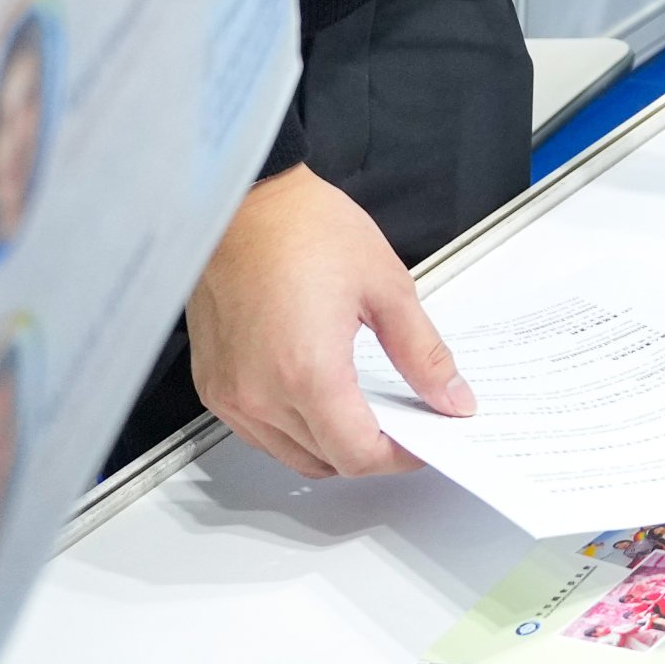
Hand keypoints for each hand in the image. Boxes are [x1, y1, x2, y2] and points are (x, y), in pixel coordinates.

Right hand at [185, 165, 472, 479]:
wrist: (245, 201)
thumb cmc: (308, 230)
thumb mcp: (388, 288)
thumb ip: (423, 354)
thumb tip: (452, 398)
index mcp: (308, 374)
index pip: (358, 455)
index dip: (399, 458)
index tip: (426, 440)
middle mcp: (260, 395)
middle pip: (325, 461)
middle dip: (371, 453)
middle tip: (406, 423)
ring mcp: (230, 394)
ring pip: (289, 454)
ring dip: (331, 446)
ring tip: (368, 412)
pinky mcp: (212, 384)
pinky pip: (257, 432)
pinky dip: (294, 430)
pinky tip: (322, 397)